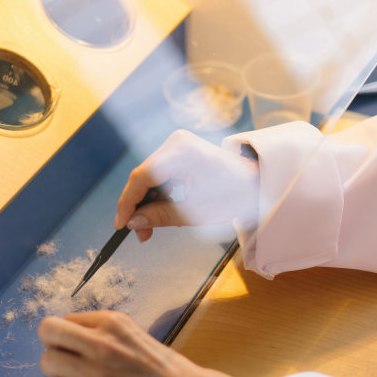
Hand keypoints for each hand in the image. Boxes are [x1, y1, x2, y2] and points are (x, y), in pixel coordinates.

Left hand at [39, 311, 254, 376]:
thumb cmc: (160, 365)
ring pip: (48, 363)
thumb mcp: (131, 333)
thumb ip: (101, 331)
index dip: (66, 336)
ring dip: (57, 374)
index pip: (64, 319)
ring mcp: (98, 373)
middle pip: (48, 332)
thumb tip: (68, 337)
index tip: (76, 348)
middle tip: (65, 360)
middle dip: (52, 347)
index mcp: (111, 321)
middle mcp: (102, 342)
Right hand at [114, 129, 258, 241]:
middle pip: (144, 177)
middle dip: (138, 207)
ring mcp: (178, 145)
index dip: (127, 203)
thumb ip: (160, 216)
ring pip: (149, 178)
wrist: (256, 183)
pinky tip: (161, 213)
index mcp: (181, 151)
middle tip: (140, 234)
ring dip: (148, 203)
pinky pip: (160, 175)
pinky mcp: (181, 152)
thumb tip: (133, 223)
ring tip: (151, 228)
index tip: (121, 225)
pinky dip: (158, 195)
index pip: (142, 177)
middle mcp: (176, 143)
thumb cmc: (233, 195)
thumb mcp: (195, 213)